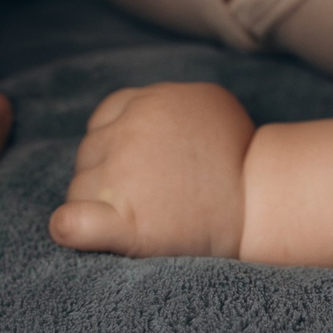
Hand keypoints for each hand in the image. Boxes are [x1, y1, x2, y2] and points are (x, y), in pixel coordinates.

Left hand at [49, 80, 253, 257]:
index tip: (142, 167)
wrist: (264, 201)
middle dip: (109, 175)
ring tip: (145, 218)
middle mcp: (129, 133)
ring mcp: (122, 176)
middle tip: (151, 198)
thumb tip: (138, 113)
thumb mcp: (208, 103)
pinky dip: (68, 227)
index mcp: (148, 102)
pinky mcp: (124, 223)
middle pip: (89, 154)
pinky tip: (74, 231)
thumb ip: (165, 102)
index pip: (105, 119)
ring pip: (79, 188)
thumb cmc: (240, 157)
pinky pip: (73, 222)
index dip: (116, 144)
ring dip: (99, 204)